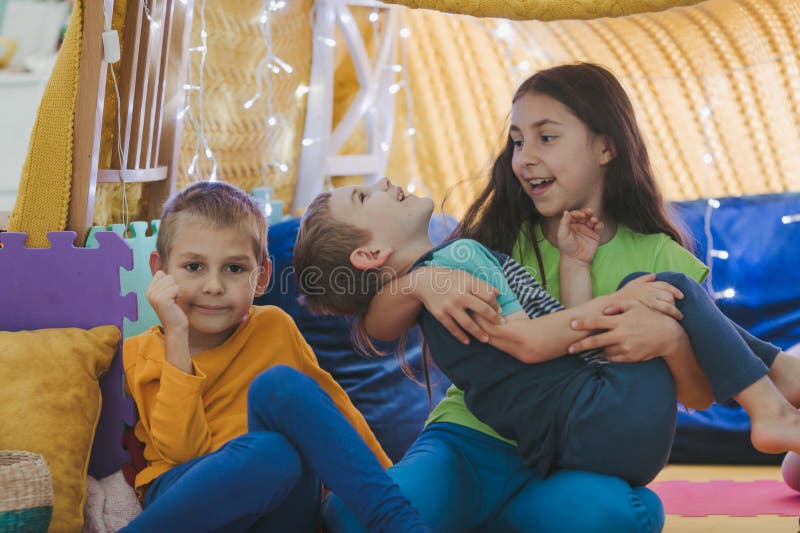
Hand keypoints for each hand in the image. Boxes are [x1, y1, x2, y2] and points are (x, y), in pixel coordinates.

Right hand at [146, 271, 188, 331]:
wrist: (176, 326)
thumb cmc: (174, 310)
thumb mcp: (167, 293)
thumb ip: (164, 280)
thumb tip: (157, 260)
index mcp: (149, 290)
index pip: (162, 274)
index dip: (170, 283)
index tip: (169, 296)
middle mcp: (149, 292)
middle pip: (168, 277)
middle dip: (174, 287)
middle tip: (172, 300)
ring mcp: (154, 296)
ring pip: (172, 282)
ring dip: (177, 292)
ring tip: (173, 302)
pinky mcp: (161, 300)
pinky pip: (175, 288)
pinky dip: (178, 295)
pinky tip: (175, 304)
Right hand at [414, 267, 503, 343]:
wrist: (424, 281)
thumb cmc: (448, 277)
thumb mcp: (464, 275)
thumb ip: (480, 284)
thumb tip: (497, 293)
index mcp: (467, 282)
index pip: (488, 295)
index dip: (496, 303)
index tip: (500, 310)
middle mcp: (459, 294)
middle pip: (482, 309)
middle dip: (494, 318)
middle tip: (500, 323)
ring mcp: (449, 306)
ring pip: (468, 323)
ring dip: (479, 333)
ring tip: (486, 339)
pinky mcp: (440, 314)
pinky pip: (453, 328)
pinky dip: (461, 336)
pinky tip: (468, 341)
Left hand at [556, 208, 603, 265]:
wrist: (575, 259)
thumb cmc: (567, 248)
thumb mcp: (562, 234)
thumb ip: (564, 223)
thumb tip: (566, 212)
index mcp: (571, 224)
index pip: (575, 215)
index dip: (578, 213)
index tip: (580, 215)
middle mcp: (580, 226)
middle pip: (585, 215)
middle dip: (587, 212)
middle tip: (589, 212)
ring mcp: (588, 230)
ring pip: (592, 220)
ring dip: (594, 218)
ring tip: (593, 220)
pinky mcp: (595, 235)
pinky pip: (599, 227)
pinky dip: (599, 225)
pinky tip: (597, 226)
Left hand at [568, 305, 684, 361]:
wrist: (668, 336)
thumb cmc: (650, 317)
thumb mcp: (636, 306)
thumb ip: (618, 305)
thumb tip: (604, 310)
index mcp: (620, 321)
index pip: (597, 322)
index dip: (583, 324)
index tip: (572, 324)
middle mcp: (621, 335)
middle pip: (595, 341)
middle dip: (580, 346)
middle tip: (569, 349)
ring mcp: (626, 348)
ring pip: (604, 351)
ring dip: (599, 350)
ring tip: (594, 349)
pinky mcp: (630, 357)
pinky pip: (614, 358)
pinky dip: (609, 356)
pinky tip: (608, 352)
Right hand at [607, 273, 683, 319]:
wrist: (610, 307)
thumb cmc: (621, 297)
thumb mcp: (631, 284)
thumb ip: (643, 279)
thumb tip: (654, 274)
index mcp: (647, 285)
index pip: (665, 285)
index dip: (674, 290)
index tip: (681, 296)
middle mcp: (649, 291)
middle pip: (668, 295)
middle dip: (675, 301)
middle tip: (678, 309)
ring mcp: (648, 300)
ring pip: (667, 304)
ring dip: (674, 311)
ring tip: (679, 317)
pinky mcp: (647, 309)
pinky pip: (662, 311)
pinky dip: (668, 315)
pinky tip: (671, 321)